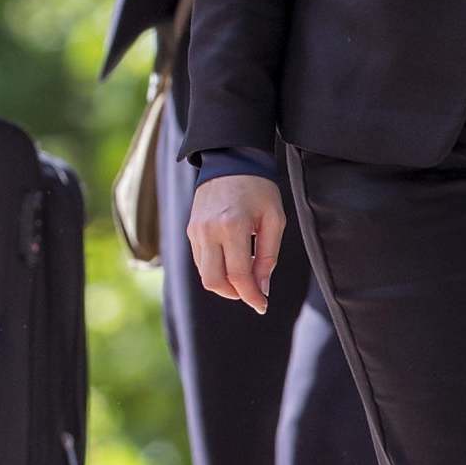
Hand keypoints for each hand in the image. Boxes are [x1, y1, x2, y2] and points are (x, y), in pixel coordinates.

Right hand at [187, 175, 285, 314]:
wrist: (231, 159)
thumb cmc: (258, 188)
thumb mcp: (274, 220)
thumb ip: (268, 256)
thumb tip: (263, 288)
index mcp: (232, 226)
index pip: (239, 276)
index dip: (252, 296)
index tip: (263, 305)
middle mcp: (209, 230)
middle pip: (214, 281)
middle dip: (235, 294)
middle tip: (252, 293)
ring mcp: (196, 230)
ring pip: (204, 274)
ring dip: (224, 283)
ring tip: (244, 276)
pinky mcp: (191, 229)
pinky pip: (200, 260)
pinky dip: (215, 269)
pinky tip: (232, 262)